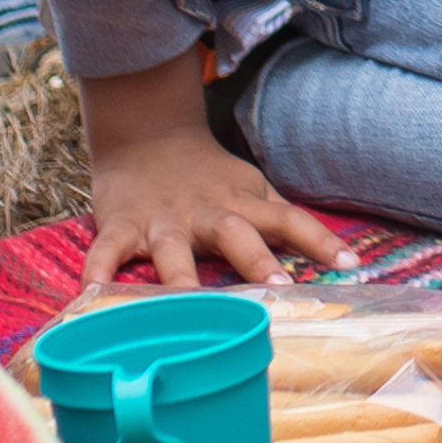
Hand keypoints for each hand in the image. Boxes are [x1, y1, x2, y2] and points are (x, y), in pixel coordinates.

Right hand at [78, 57, 350, 291]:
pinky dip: (98, 272)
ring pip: (172, 250)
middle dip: (256, 260)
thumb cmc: (208, 177)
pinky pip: (106, 252)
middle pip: (235, 233)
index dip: (320, 239)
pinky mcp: (119, 226)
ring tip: (189, 304)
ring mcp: (161, 220)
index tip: (350, 262)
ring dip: (181, 277)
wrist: (147, 138)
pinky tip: (91, 296)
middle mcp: (205, 212)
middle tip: (279, 287)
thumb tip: (328, 252)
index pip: (290, 219)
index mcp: (242, 203)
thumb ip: (277, 219)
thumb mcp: (250, 188)